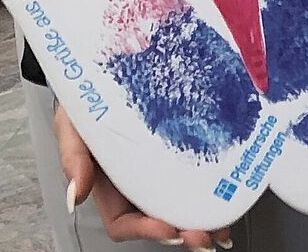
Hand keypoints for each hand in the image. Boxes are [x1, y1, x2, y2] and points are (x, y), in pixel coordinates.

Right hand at [55, 103, 230, 247]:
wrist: (103, 72)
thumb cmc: (83, 106)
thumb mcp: (72, 129)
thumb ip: (73, 160)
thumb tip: (75, 196)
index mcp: (111, 186)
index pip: (125, 223)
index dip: (146, 231)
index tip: (167, 227)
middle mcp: (139, 182)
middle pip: (163, 219)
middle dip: (185, 231)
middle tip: (205, 234)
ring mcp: (164, 165)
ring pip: (186, 200)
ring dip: (206, 217)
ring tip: (225, 223)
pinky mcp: (183, 145)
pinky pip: (202, 169)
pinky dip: (219, 183)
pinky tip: (235, 189)